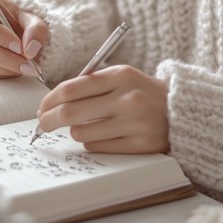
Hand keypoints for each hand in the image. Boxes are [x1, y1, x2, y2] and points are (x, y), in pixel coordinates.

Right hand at [0, 0, 48, 78]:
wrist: (17, 33)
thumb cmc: (21, 22)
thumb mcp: (33, 20)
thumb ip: (36, 30)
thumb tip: (30, 50)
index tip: (19, 46)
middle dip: (3, 56)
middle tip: (27, 64)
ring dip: (4, 67)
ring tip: (27, 68)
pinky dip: (1, 72)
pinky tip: (16, 69)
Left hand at [37, 65, 168, 153]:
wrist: (180, 109)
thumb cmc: (141, 92)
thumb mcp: (122, 77)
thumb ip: (91, 84)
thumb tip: (52, 103)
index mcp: (121, 75)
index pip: (71, 89)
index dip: (49, 100)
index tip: (42, 108)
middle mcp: (129, 98)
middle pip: (70, 113)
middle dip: (48, 120)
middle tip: (43, 124)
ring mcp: (135, 123)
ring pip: (82, 133)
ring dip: (76, 132)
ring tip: (86, 127)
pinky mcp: (141, 145)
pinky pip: (98, 147)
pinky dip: (93, 143)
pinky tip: (103, 136)